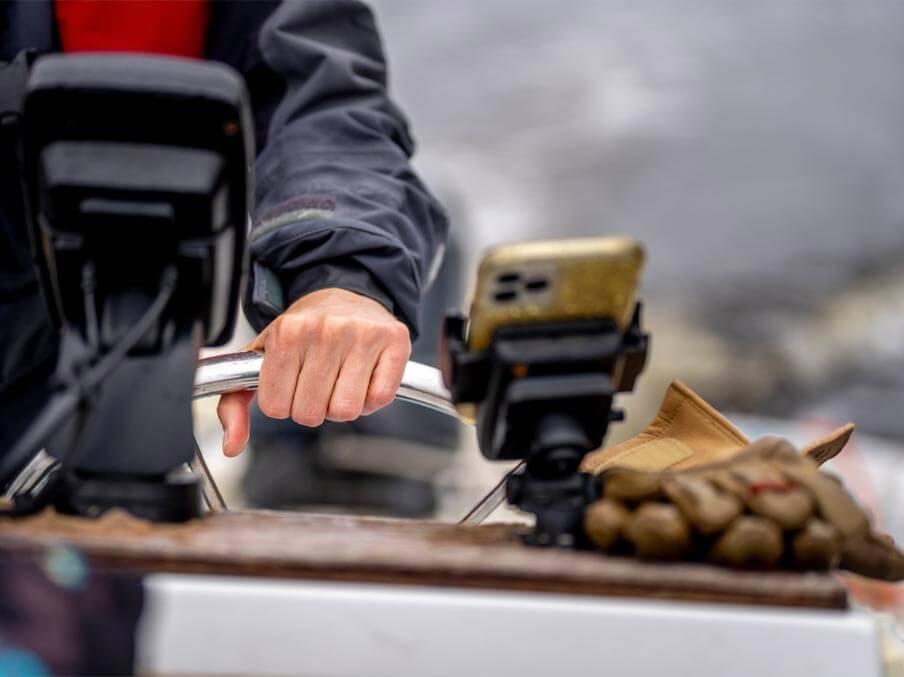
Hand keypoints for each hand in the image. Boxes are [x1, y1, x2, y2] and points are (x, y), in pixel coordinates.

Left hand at [217, 288, 410, 456]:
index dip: (283, 403)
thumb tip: (233, 444)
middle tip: (317, 382)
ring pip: (345, 411)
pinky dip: (370, 399)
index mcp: (288, 332)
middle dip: (312, 407)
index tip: (291, 382)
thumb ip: (235, 403)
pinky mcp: (395, 340)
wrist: (343, 297)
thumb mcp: (259, 359)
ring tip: (339, 379)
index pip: (277, 408)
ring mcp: (363, 333)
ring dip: (341, 405)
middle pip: (311, 414)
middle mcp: (326, 329)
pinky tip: (363, 378)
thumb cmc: (302, 333)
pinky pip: (379, 398)